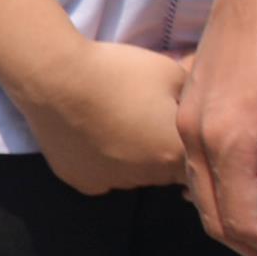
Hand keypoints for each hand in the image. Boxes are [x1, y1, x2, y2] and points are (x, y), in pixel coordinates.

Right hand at [19, 35, 190, 197]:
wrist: (55, 77)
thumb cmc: (119, 72)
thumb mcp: (171, 72)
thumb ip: (193, 99)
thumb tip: (201, 109)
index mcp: (175, 154)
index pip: (198, 165)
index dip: (189, 147)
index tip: (175, 129)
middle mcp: (148, 178)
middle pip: (163, 171)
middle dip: (159, 150)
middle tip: (142, 119)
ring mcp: (111, 183)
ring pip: (131, 175)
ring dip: (130, 158)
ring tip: (113, 123)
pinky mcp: (81, 181)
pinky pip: (99, 176)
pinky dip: (99, 161)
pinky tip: (89, 135)